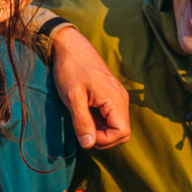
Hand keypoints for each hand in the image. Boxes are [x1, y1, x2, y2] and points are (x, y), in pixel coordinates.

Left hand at [49, 25, 130, 148]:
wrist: (69, 46)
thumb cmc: (70, 69)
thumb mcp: (72, 97)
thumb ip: (82, 122)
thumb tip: (88, 144)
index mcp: (115, 99)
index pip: (122, 132)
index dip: (104, 140)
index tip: (85, 133)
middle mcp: (121, 98)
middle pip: (122, 131)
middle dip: (103, 137)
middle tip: (82, 129)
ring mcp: (117, 96)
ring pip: (116, 124)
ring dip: (100, 129)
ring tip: (81, 118)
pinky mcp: (111, 94)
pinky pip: (111, 115)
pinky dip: (99, 121)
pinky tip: (85, 113)